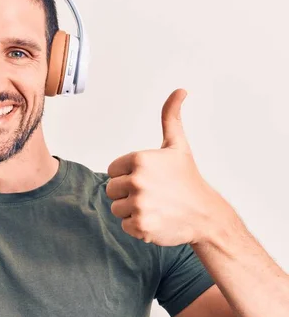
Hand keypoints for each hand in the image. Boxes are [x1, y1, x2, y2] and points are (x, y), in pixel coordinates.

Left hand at [105, 88, 236, 245]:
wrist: (206, 215)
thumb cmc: (187, 179)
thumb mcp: (178, 146)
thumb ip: (170, 117)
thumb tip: (180, 90)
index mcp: (140, 159)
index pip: (112, 170)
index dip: (128, 175)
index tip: (149, 179)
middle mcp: (138, 180)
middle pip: (111, 190)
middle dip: (127, 193)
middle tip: (152, 195)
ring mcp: (139, 203)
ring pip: (116, 208)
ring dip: (132, 210)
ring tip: (154, 206)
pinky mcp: (141, 225)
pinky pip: (124, 225)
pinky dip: (137, 226)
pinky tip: (156, 219)